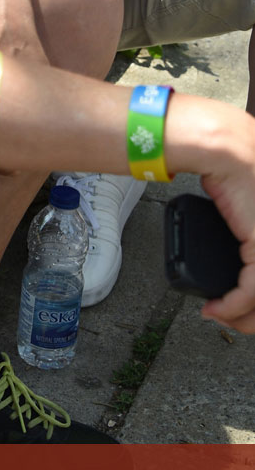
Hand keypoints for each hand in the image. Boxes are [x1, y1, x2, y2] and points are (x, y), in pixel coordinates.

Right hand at [198, 130, 254, 331]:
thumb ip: (245, 224)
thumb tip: (236, 234)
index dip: (253, 298)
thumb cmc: (233, 165)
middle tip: (230, 319)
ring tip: (220, 315)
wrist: (228, 151)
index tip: (236, 302)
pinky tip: (217, 308)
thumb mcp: (242, 203)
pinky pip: (250, 291)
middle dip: (249, 315)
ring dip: (240, 316)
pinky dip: (231, 306)